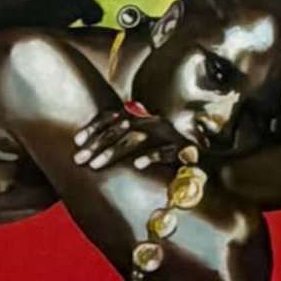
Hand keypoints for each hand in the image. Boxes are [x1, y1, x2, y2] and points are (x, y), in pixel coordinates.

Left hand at [73, 95, 194, 185]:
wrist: (204, 154)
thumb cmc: (166, 148)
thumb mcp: (142, 138)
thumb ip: (122, 138)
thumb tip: (92, 145)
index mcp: (142, 115)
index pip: (113, 116)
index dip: (94, 127)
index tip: (75, 141)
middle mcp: (153, 120)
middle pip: (120, 128)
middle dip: (97, 144)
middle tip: (79, 160)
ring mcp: (168, 133)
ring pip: (136, 138)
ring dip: (114, 152)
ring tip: (95, 165)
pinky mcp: (182, 148)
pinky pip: (164, 151)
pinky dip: (150, 156)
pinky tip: (135, 165)